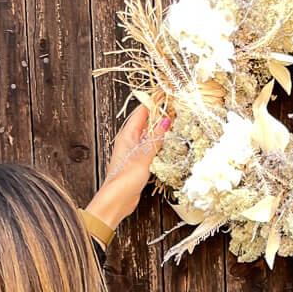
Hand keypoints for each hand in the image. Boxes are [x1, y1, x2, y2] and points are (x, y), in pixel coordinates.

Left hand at [84, 103, 170, 230]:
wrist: (117, 200)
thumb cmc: (125, 177)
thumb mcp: (144, 154)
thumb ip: (156, 137)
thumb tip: (166, 119)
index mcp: (127, 134)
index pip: (142, 111)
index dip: (154, 101)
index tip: (165, 92)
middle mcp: (129, 140)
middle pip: (146, 121)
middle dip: (159, 112)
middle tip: (175, 105)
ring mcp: (133, 151)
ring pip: (148, 134)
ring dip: (160, 128)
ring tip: (174, 120)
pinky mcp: (137, 163)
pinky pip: (149, 147)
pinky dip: (158, 142)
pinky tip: (166, 142)